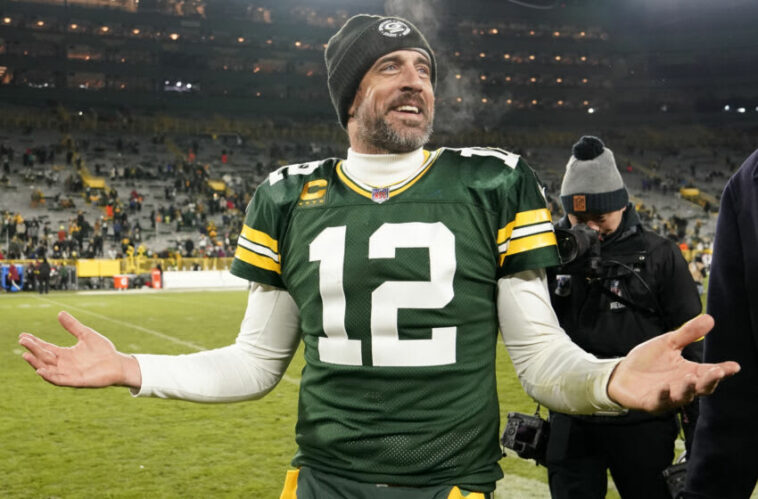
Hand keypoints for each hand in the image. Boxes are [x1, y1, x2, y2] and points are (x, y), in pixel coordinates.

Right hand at [18, 311, 141, 388]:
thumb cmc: (103, 350)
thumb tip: (60, 313)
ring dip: (36, 363)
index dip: (35, 342)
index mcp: (65, 354)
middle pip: (44, 358)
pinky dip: (49, 376)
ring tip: (26, 355)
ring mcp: (69, 373)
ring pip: (48, 370)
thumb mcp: (86, 335)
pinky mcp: (76, 381)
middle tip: (22, 341)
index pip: (46, 348)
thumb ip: (73, 326)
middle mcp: (64, 364)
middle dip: (33, 350)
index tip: (23, 335)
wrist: (118, 364)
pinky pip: (59, 380)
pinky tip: (41, 370)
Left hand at [608, 314, 739, 411]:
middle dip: (710, 380)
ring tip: (691, 377)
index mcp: (689, 372)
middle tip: (717, 372)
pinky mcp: (651, 402)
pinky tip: (664, 386)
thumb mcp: (668, 343)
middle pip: (702, 387)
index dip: (723, 371)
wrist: (621, 374)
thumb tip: (709, 318)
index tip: (734, 366)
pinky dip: (663, 395)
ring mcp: (668, 396)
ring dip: (688, 388)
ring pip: (683, 396)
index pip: (710, 372)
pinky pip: (659, 401)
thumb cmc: (647, 361)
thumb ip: (688, 334)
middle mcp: (682, 386)